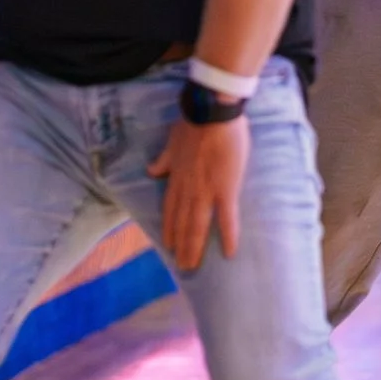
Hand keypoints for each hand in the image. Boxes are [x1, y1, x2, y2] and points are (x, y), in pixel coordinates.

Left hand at [151, 117, 245, 270]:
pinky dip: (227, 236)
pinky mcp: (225, 189)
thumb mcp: (172, 141)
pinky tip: (229, 253)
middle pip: (183, 223)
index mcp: (177, 177)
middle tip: (182, 266)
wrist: (210, 113)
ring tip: (193, 265)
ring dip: (194, 247)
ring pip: (198, 225)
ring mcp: (206, 191)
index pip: (170, 208)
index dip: (169, 227)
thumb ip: (164, 159)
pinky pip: (226, 217)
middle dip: (181, 245)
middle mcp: (188, 189)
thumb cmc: (193, 123)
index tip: (167, 244)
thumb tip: (151, 170)